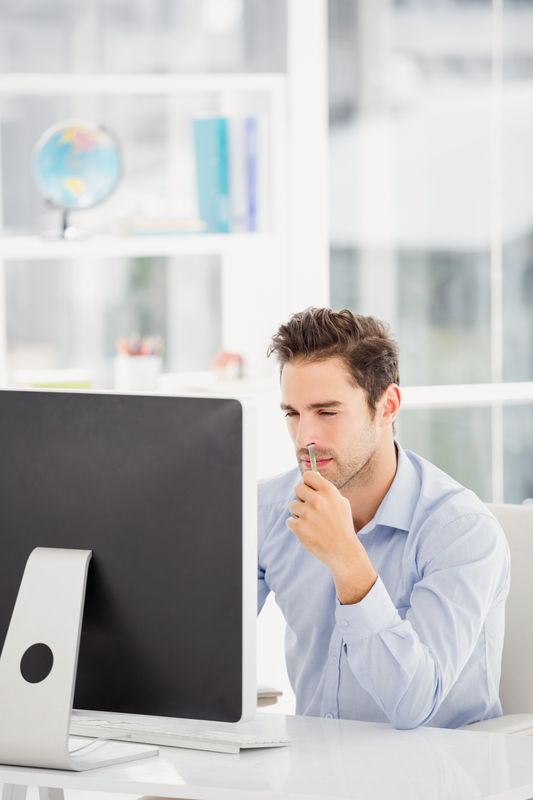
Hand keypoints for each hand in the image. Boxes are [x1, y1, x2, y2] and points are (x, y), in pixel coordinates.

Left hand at [287, 471, 377, 603]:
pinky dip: (296, 526)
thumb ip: (327, 489)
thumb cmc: (342, 526)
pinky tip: (308, 532)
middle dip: (301, 497)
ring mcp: (307, 514)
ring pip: (292, 505)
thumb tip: (314, 475)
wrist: (343, 551)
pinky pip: (289, 521)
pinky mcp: (299, 527)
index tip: (309, 490)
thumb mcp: (341, 503)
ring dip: (298, 513)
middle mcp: (317, 500)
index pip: (308, 475)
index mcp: (329, 491)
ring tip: (311, 523)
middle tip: (309, 509)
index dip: (307, 483)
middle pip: (297, 488)